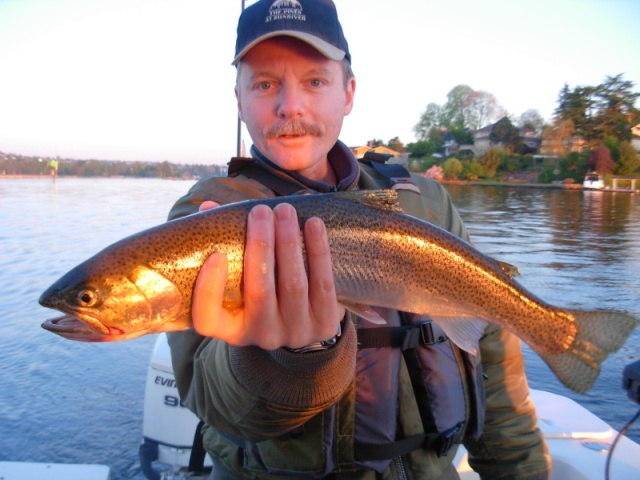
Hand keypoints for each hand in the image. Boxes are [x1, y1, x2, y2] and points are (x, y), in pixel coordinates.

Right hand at [192, 201, 344, 348]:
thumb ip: (226, 244)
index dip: (209, 290)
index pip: (208, 319)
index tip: (216, 254)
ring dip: (289, 242)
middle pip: (259, 292)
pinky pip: (322, 284)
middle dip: (260, 246)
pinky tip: (313, 224)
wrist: (310, 316)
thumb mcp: (243, 276)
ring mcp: (295, 332)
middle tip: (260, 211)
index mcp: (231, 328)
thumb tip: (209, 207)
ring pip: (292, 285)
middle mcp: (262, 335)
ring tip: (285, 210)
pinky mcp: (325, 324)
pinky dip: (318, 251)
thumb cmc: (266, 287)